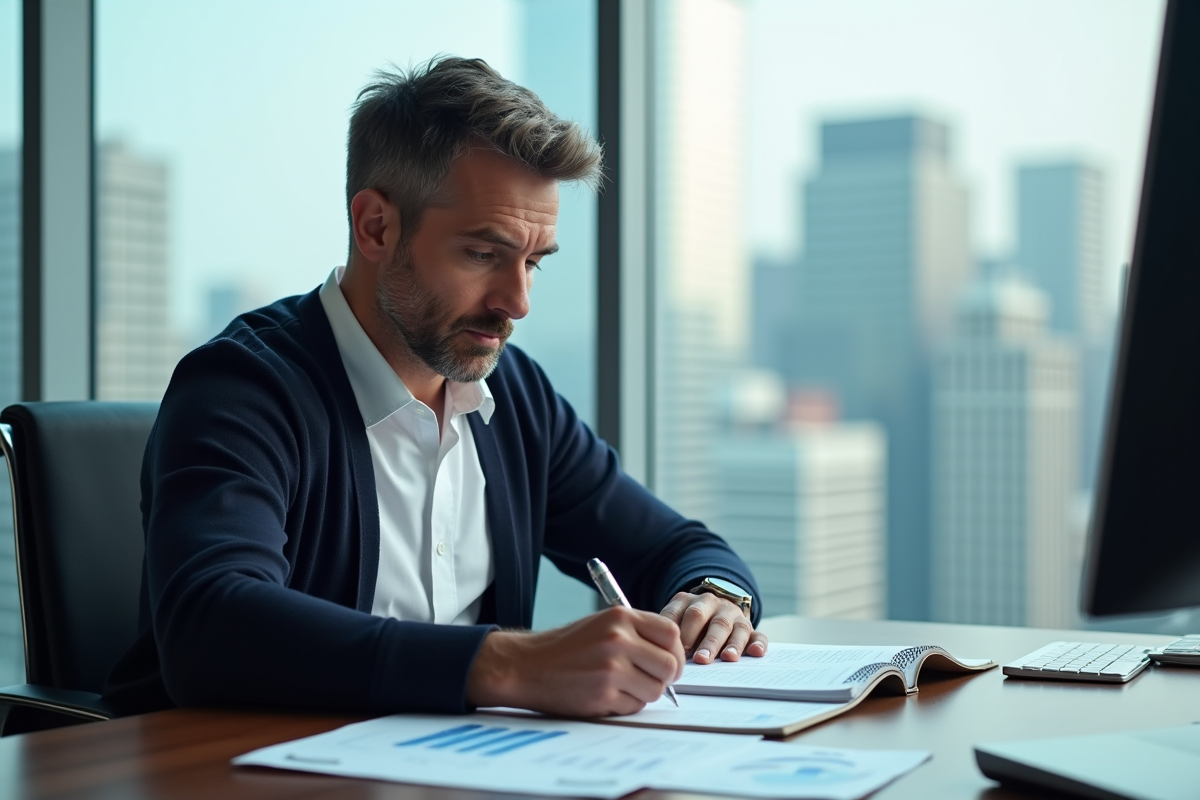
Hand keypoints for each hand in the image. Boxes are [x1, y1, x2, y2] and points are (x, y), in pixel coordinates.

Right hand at [465, 605, 684, 716]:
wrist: (526, 665)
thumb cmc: (565, 647)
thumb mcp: (602, 625)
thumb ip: (636, 634)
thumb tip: (672, 656)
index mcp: (620, 617)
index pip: (671, 633)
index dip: (675, 651)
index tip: (668, 662)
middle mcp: (618, 639)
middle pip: (670, 665)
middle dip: (665, 678)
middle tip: (650, 680)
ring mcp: (611, 668)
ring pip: (655, 690)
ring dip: (643, 694)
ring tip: (620, 686)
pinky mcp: (602, 695)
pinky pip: (634, 706)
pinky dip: (624, 705)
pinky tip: (604, 694)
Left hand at [659, 591, 768, 664]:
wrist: (714, 607)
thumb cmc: (689, 624)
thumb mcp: (677, 620)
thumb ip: (671, 633)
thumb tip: (665, 655)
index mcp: (689, 601)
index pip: (681, 613)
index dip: (679, 631)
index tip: (676, 649)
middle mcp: (712, 604)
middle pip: (707, 619)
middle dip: (703, 639)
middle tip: (699, 659)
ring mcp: (733, 615)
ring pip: (732, 627)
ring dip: (730, 643)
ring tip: (727, 658)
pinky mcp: (750, 629)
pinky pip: (757, 635)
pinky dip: (758, 644)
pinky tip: (757, 652)